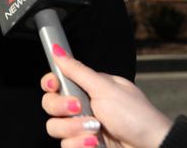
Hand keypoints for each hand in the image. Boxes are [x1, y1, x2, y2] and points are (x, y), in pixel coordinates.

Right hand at [41, 44, 171, 147]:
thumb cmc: (137, 116)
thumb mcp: (105, 88)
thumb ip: (77, 70)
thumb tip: (57, 49)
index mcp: (87, 88)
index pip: (56, 82)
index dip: (50, 83)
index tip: (54, 85)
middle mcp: (82, 107)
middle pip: (50, 104)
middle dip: (63, 108)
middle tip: (80, 108)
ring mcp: (82, 128)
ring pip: (55, 127)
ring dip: (74, 129)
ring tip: (95, 130)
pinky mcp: (83, 146)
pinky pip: (65, 146)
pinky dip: (79, 145)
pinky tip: (95, 144)